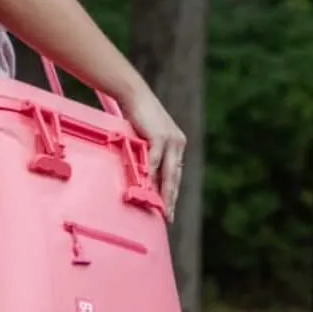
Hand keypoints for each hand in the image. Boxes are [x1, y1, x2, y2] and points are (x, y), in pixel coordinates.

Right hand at [123, 87, 187, 220]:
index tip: (169, 209)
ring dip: (164, 192)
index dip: (172, 193)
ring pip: (168, 172)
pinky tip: (149, 188)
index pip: (176, 174)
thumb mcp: (148, 137)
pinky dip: (152, 176)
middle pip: (175, 177)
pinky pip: (156, 161)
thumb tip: (145, 174)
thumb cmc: (138, 116)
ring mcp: (171, 140)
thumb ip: (150, 154)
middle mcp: (178, 144)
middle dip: (171, 199)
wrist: (135, 95)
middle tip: (168, 217)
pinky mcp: (160, 136)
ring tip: (161, 208)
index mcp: (177, 145)